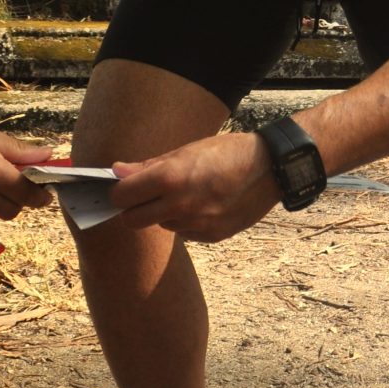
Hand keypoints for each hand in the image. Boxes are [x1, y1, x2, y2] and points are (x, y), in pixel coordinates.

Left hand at [110, 132, 280, 241]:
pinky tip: (207, 204)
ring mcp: (196, 224)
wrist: (271, 168)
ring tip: (190, 194)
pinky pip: (185, 232)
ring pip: (162, 225)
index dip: (119, 192)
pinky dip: (188, 221)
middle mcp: (180, 205)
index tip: (124, 188)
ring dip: (166, 213)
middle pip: (132, 221)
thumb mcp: (187, 151)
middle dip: (134, 209)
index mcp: (171, 178)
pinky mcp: (211, 236)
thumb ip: (148, 166)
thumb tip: (116, 171)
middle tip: (146, 197)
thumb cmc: (228, 152)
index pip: (121, 197)